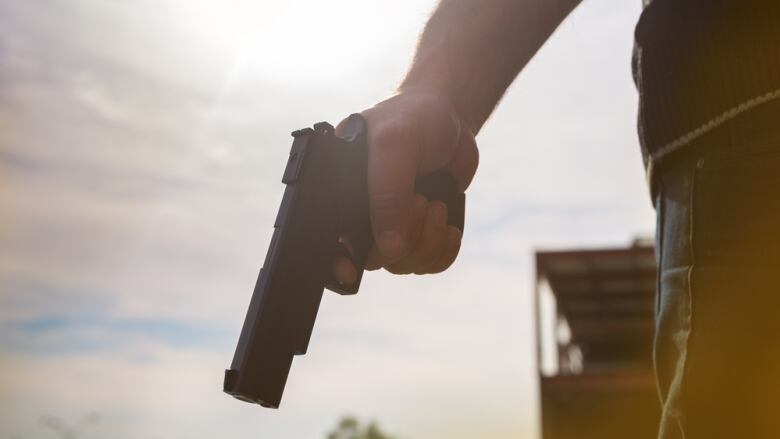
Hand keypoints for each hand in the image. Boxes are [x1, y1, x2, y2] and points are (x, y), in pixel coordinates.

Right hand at [332, 90, 478, 283]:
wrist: (449, 118)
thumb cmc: (411, 120)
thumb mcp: (394, 146)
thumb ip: (387, 194)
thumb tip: (388, 249)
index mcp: (337, 194)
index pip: (328, 243)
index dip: (336, 263)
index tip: (351, 273)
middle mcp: (360, 215)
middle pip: (374, 260)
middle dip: (405, 238)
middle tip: (420, 199)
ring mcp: (391, 226)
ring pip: (404, 265)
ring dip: (428, 241)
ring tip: (434, 203)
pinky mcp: (420, 233)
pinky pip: (428, 264)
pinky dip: (443, 252)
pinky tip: (448, 226)